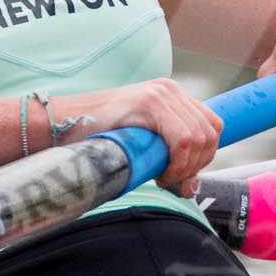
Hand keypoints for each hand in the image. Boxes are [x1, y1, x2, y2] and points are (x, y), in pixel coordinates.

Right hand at [52, 78, 223, 193]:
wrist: (63, 123)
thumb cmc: (97, 137)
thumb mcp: (142, 140)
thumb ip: (168, 154)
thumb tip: (192, 186)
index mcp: (172, 95)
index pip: (212, 126)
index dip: (205, 156)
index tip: (183, 177)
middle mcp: (170, 89)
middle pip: (211, 132)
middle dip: (198, 165)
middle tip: (173, 182)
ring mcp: (161, 93)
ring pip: (199, 137)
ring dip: (187, 167)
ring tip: (163, 178)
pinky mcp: (150, 102)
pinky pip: (184, 139)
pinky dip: (179, 163)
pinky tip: (160, 173)